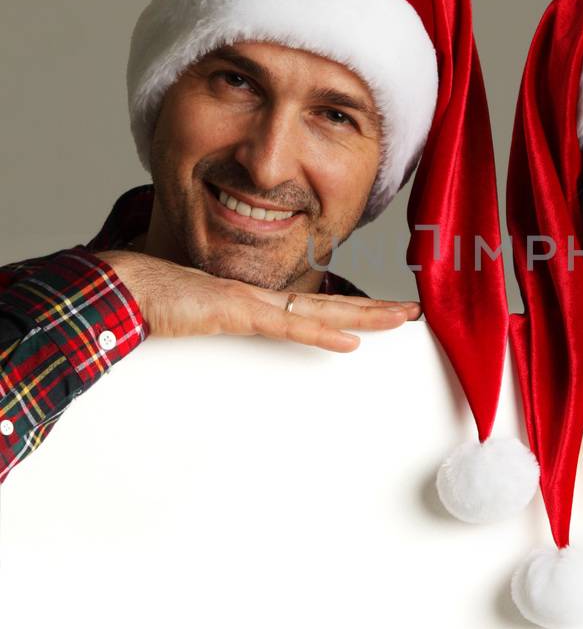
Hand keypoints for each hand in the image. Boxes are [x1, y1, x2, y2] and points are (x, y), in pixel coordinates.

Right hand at [96, 250, 420, 353]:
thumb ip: (218, 324)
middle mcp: (260, 297)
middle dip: (375, 308)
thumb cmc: (151, 302)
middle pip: (331, 303)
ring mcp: (251, 302)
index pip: (313, 306)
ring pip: (322, 310)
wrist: (123, 286)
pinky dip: (322, 333)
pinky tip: (350, 342)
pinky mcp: (237, 312)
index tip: (380, 314)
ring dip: (365, 316)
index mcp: (253, 300)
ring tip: (401, 318)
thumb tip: (226, 329)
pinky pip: (289, 326)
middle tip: (413, 311)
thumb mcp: (195, 319)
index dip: (349, 308)